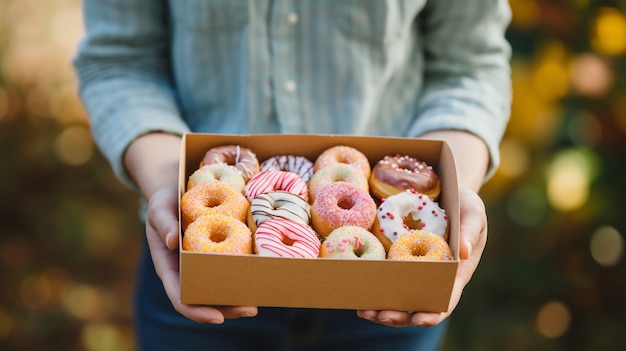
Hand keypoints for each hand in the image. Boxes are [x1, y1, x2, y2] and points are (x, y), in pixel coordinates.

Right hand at [145, 188, 258, 323]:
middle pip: (205, 299)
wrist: (176, 193)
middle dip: (227, 309)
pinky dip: (243, 277)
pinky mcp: (216, 255)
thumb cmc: (164, 203)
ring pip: (219, 289)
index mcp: (169, 267)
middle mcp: (186, 272)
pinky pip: (229, 270)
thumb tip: (171, 240)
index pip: (180, 297)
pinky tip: (259, 278)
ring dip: (238, 298)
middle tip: (250, 310)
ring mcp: (201, 266)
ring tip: (257, 303)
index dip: (197, 311)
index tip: (216, 318)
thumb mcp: (158, 208)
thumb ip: (164, 223)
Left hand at [356, 186, 486, 326]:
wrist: (448, 191)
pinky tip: (358, 291)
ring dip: (381, 308)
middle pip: (416, 306)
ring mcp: (417, 272)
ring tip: (363, 310)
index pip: (445, 301)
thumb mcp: (473, 213)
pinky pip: (387, 280)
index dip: (432, 314)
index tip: (417, 320)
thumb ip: (471, 230)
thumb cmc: (465, 204)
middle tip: (377, 315)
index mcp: (456, 274)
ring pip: (399, 299)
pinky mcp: (400, 261)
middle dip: (397, 316)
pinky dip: (374, 289)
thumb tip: (464, 252)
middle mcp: (435, 278)